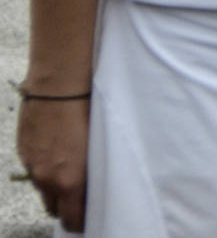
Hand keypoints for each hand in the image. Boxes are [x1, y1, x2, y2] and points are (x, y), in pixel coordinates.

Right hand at [16, 96, 88, 230]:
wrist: (58, 88)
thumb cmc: (87, 112)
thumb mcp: (97, 147)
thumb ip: (92, 172)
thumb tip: (92, 187)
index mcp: (70, 180)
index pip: (71, 219)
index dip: (80, 223)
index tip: (89, 220)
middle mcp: (48, 179)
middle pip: (55, 210)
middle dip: (67, 209)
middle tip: (81, 201)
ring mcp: (33, 167)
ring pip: (43, 192)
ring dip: (55, 191)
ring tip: (70, 177)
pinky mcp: (24, 154)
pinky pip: (34, 173)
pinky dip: (44, 172)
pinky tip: (57, 157)